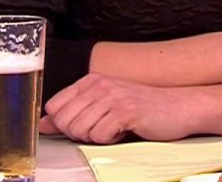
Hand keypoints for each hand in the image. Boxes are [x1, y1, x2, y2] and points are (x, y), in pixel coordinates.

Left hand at [40, 74, 201, 143]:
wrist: (178, 107)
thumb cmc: (142, 108)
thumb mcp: (103, 106)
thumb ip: (73, 112)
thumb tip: (43, 123)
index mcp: (91, 81)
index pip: (54, 106)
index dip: (63, 123)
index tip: (83, 125)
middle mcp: (99, 84)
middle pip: (64, 120)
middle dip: (79, 133)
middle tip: (101, 129)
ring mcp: (112, 96)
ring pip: (80, 130)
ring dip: (96, 137)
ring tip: (114, 129)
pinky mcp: (126, 110)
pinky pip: (100, 135)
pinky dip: (110, 140)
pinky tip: (124, 130)